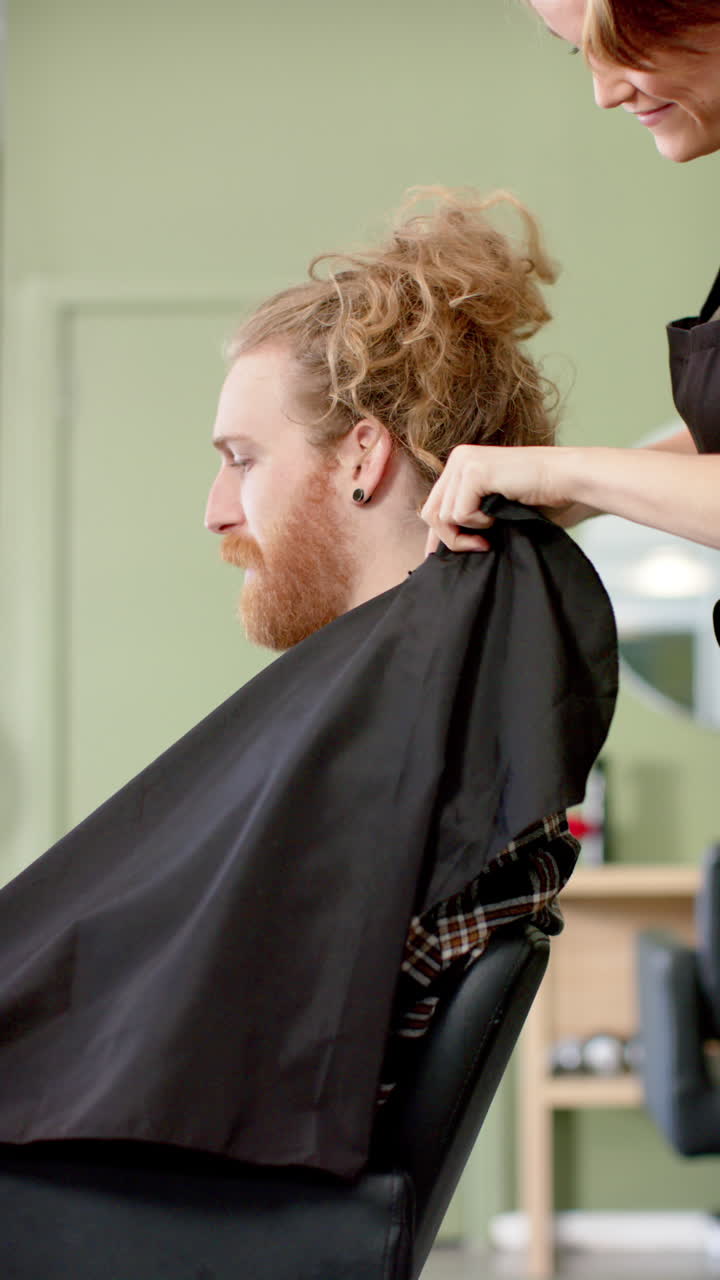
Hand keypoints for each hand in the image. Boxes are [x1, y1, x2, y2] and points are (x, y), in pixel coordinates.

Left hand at [422, 445, 572, 552]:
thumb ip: (467, 516)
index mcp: (460, 464)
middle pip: (430, 512)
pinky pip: (459, 514)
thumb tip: (436, 546)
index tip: (442, 557)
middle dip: (451, 538)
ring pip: (442, 517)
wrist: (567, 479)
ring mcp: (464, 463)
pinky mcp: (474, 472)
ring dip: (468, 531)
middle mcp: (458, 459)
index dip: (438, 534)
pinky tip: (498, 514)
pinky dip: (479, 523)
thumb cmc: (539, 497)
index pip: (432, 505)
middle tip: (480, 545)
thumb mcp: (492, 506)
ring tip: (494, 526)